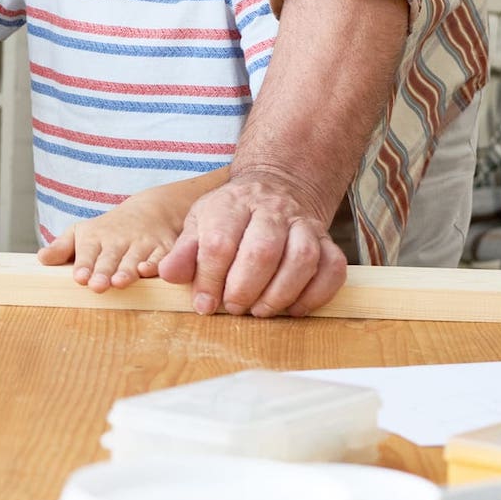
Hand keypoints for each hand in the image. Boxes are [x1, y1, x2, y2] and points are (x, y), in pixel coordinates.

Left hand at [35, 185, 189, 292]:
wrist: (150, 210)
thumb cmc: (109, 230)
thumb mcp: (82, 232)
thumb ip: (62, 248)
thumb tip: (41, 259)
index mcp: (96, 238)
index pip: (87, 252)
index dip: (84, 265)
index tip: (80, 277)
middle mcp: (118, 240)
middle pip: (110, 258)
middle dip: (103, 272)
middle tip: (97, 286)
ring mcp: (141, 244)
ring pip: (134, 259)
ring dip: (127, 271)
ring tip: (119, 282)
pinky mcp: (163, 248)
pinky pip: (160, 257)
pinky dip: (156, 264)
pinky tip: (148, 271)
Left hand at [157, 173, 347, 318]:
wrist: (275, 188)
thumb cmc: (230, 217)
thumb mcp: (199, 224)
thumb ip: (183, 252)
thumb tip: (168, 276)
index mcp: (232, 204)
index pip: (220, 241)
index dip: (209, 278)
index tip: (204, 305)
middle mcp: (271, 211)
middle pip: (262, 250)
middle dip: (244, 288)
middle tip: (233, 308)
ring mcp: (303, 224)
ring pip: (301, 258)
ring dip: (280, 293)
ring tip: (260, 311)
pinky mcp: (327, 242)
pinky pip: (333, 268)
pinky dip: (316, 294)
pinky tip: (294, 308)